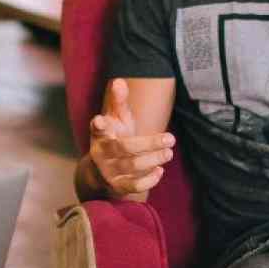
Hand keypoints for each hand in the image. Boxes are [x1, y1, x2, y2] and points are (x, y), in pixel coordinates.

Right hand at [86, 78, 174, 198]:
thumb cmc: (114, 137)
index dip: (99, 124)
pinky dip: (149, 180)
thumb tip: (119, 81)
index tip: (99, 120)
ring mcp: (107, 171)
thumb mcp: (115, 119)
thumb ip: (118, 101)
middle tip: (171, 138)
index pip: (97, 127)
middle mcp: (101, 153)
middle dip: (149, 143)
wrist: (102, 170)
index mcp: (100, 134)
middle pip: (124, 148)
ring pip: (132, 166)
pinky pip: (133, 186)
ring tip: (169, 153)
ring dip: (153, 159)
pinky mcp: (116, 186)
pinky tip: (160, 170)